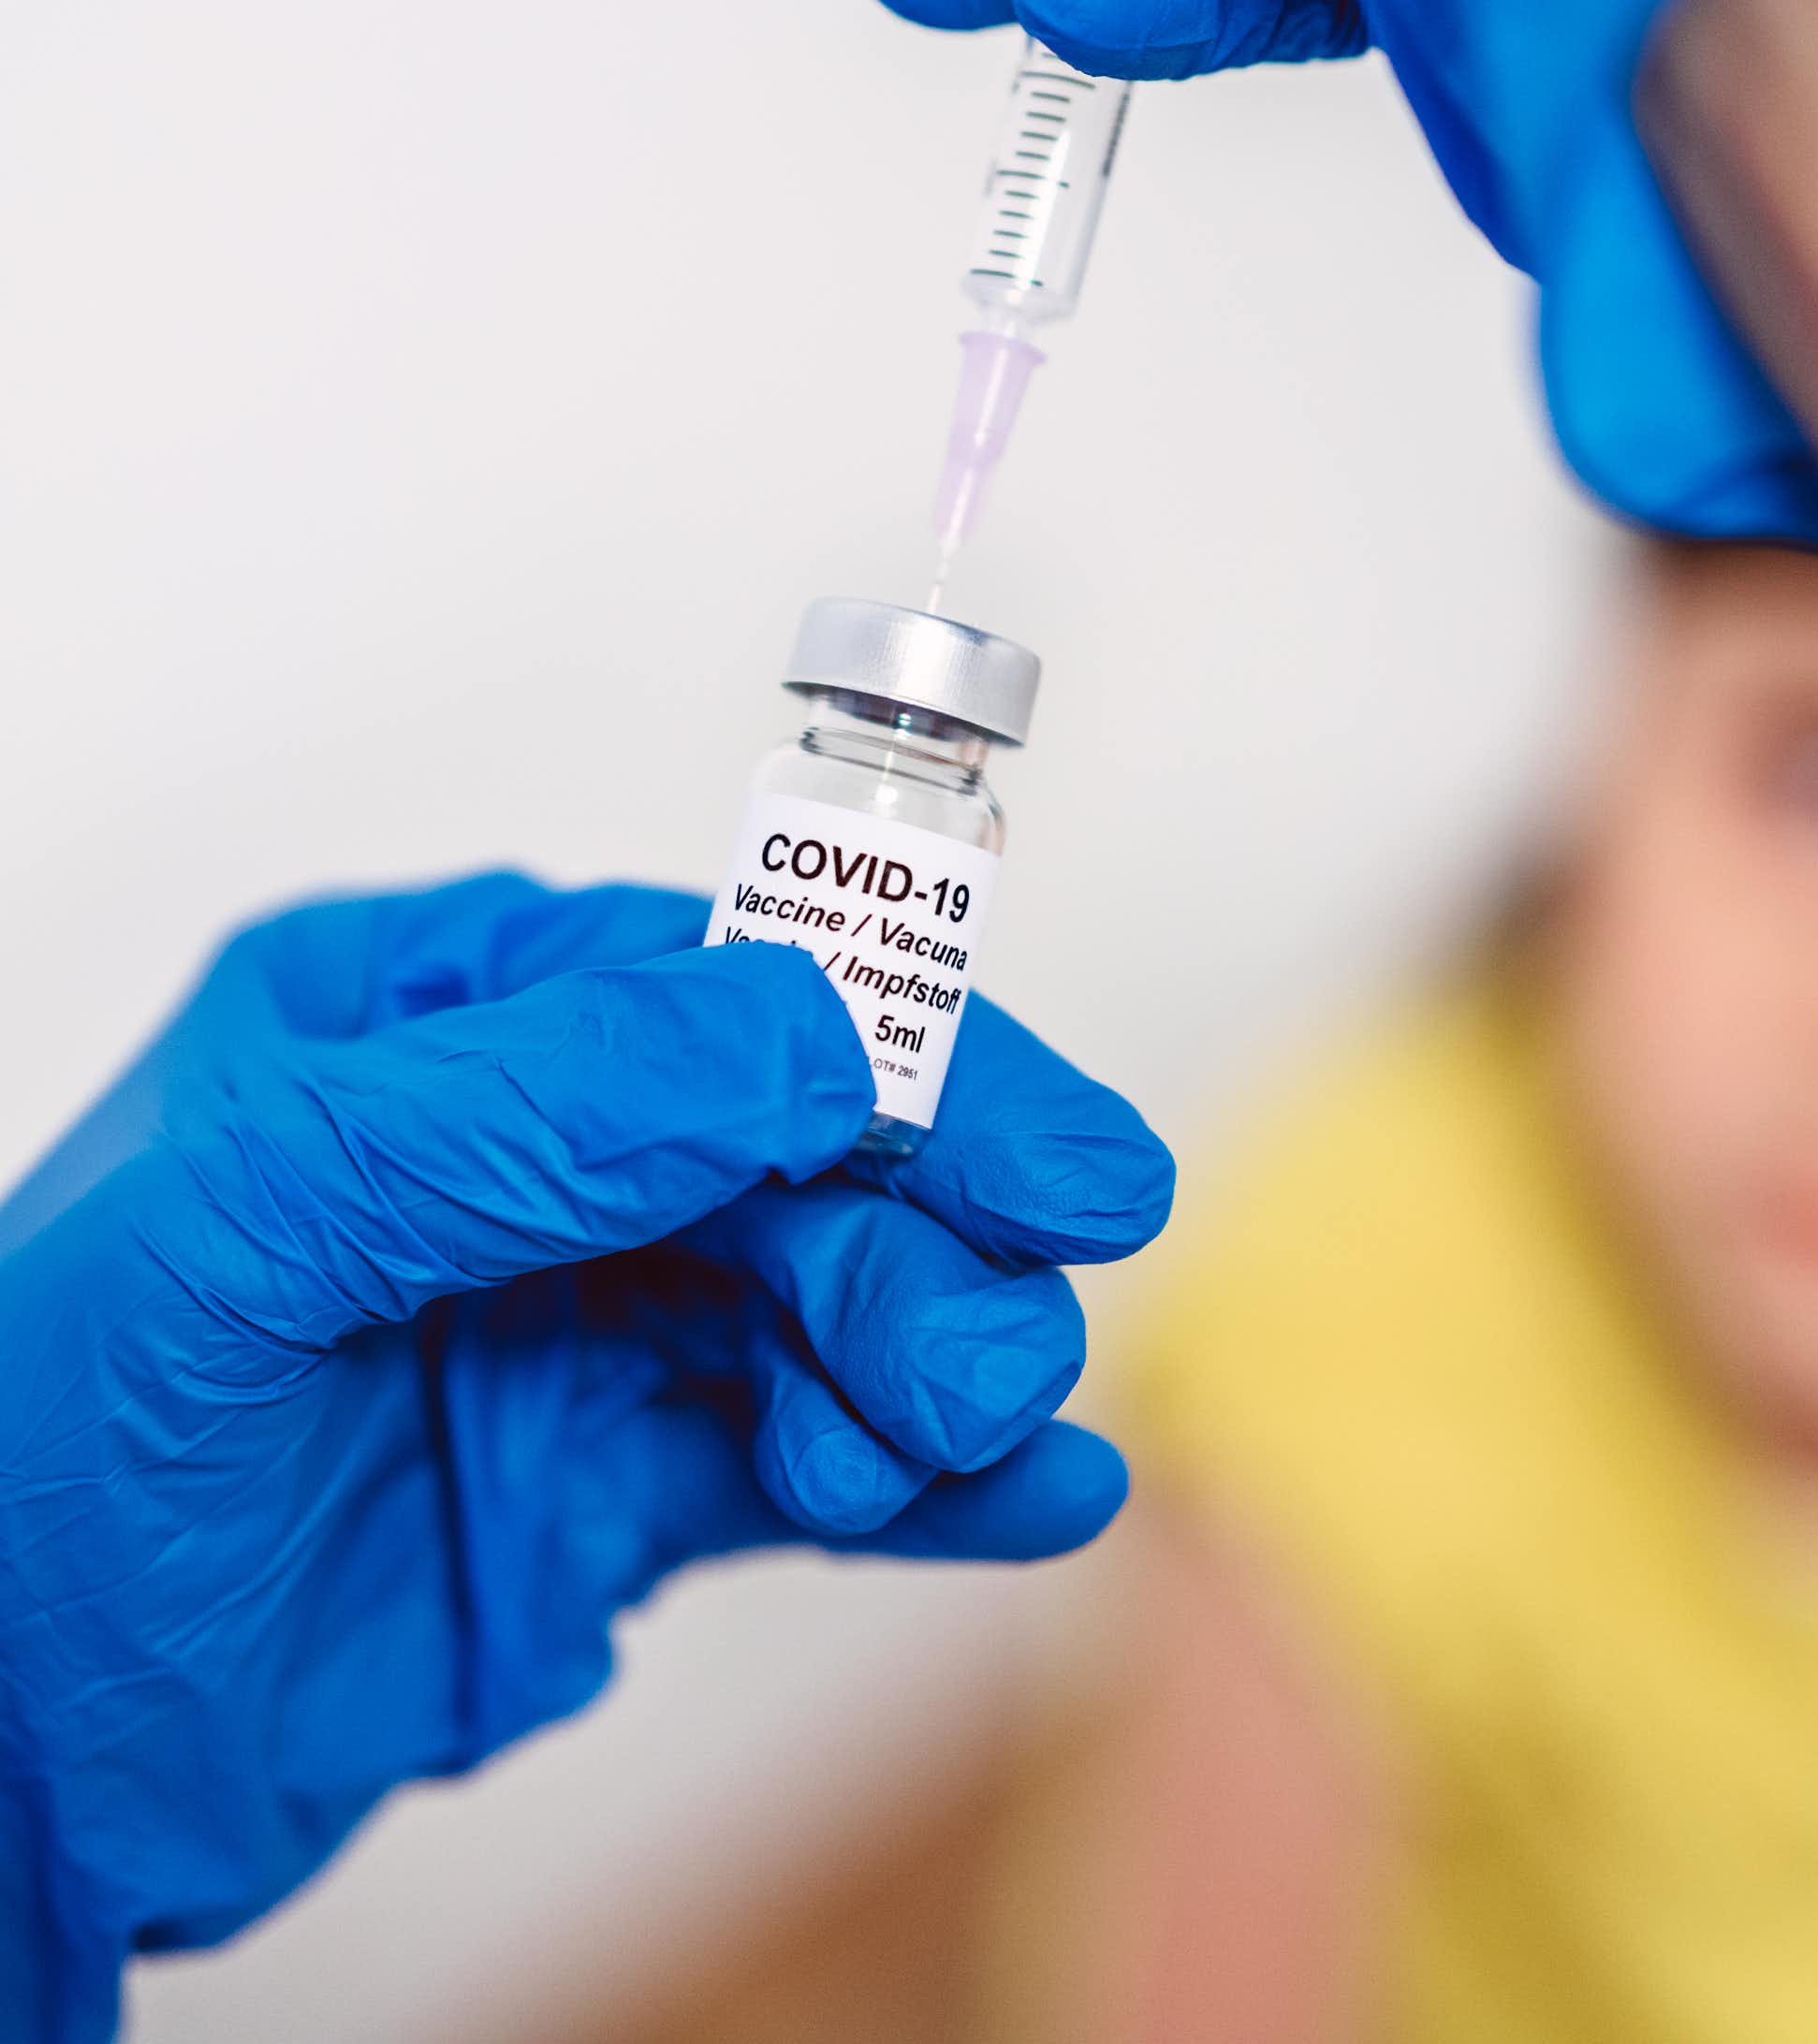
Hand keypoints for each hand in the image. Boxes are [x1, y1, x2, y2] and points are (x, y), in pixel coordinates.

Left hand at [0, 873, 1170, 2041]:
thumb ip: (522, 1117)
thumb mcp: (246, 1234)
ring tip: (957, 1446)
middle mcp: (527, 1159)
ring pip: (833, 1311)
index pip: (715, 991)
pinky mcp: (613, 1488)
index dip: (907, 1064)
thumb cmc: (28, 1470)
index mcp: (429, 1027)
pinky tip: (1028, 1501)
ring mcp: (580, 1325)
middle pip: (809, 1159)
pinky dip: (930, 1489)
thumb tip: (811, 1049)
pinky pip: (808, 1463)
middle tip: (991, 1359)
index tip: (1039, 1157)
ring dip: (929, 1372)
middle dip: (922, 1250)